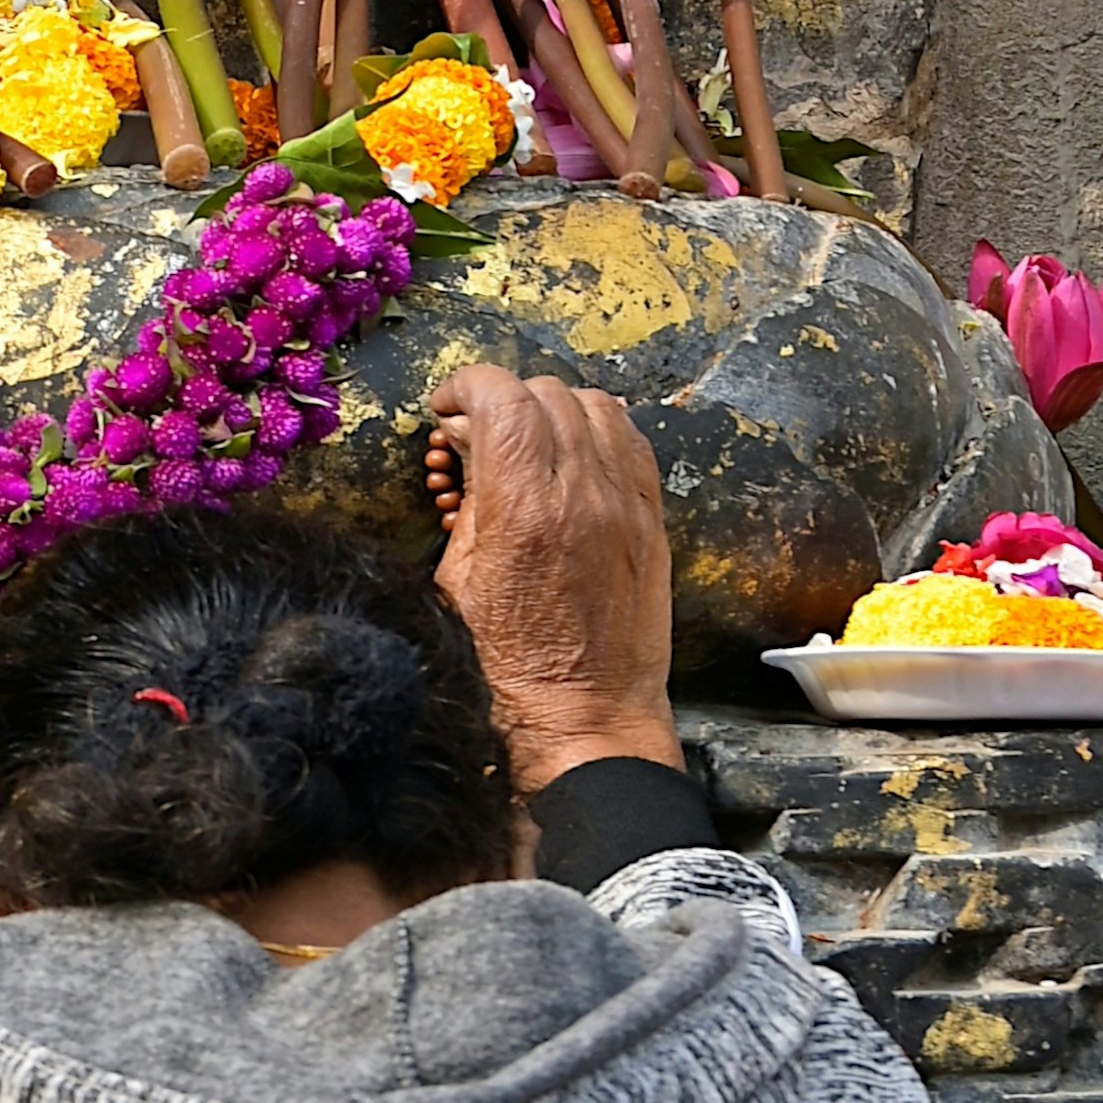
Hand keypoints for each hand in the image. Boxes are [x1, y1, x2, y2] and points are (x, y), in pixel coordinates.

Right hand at [421, 365, 681, 792]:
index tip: (449, 408)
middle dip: (504, 399)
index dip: (466, 386)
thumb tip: (469, 444)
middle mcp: (581, 493)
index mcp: (523, 508)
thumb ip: (469, 499)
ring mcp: (626, 504)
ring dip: (554, 407)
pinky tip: (576, 455)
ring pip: (595, 404)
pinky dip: (600, 430)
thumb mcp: (460, 579)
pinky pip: (633, 440)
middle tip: (481, 432)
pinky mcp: (653, 520)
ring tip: (531, 439)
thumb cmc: (511, 664)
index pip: (501, 395)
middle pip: (545, 392)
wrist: (588, 716)